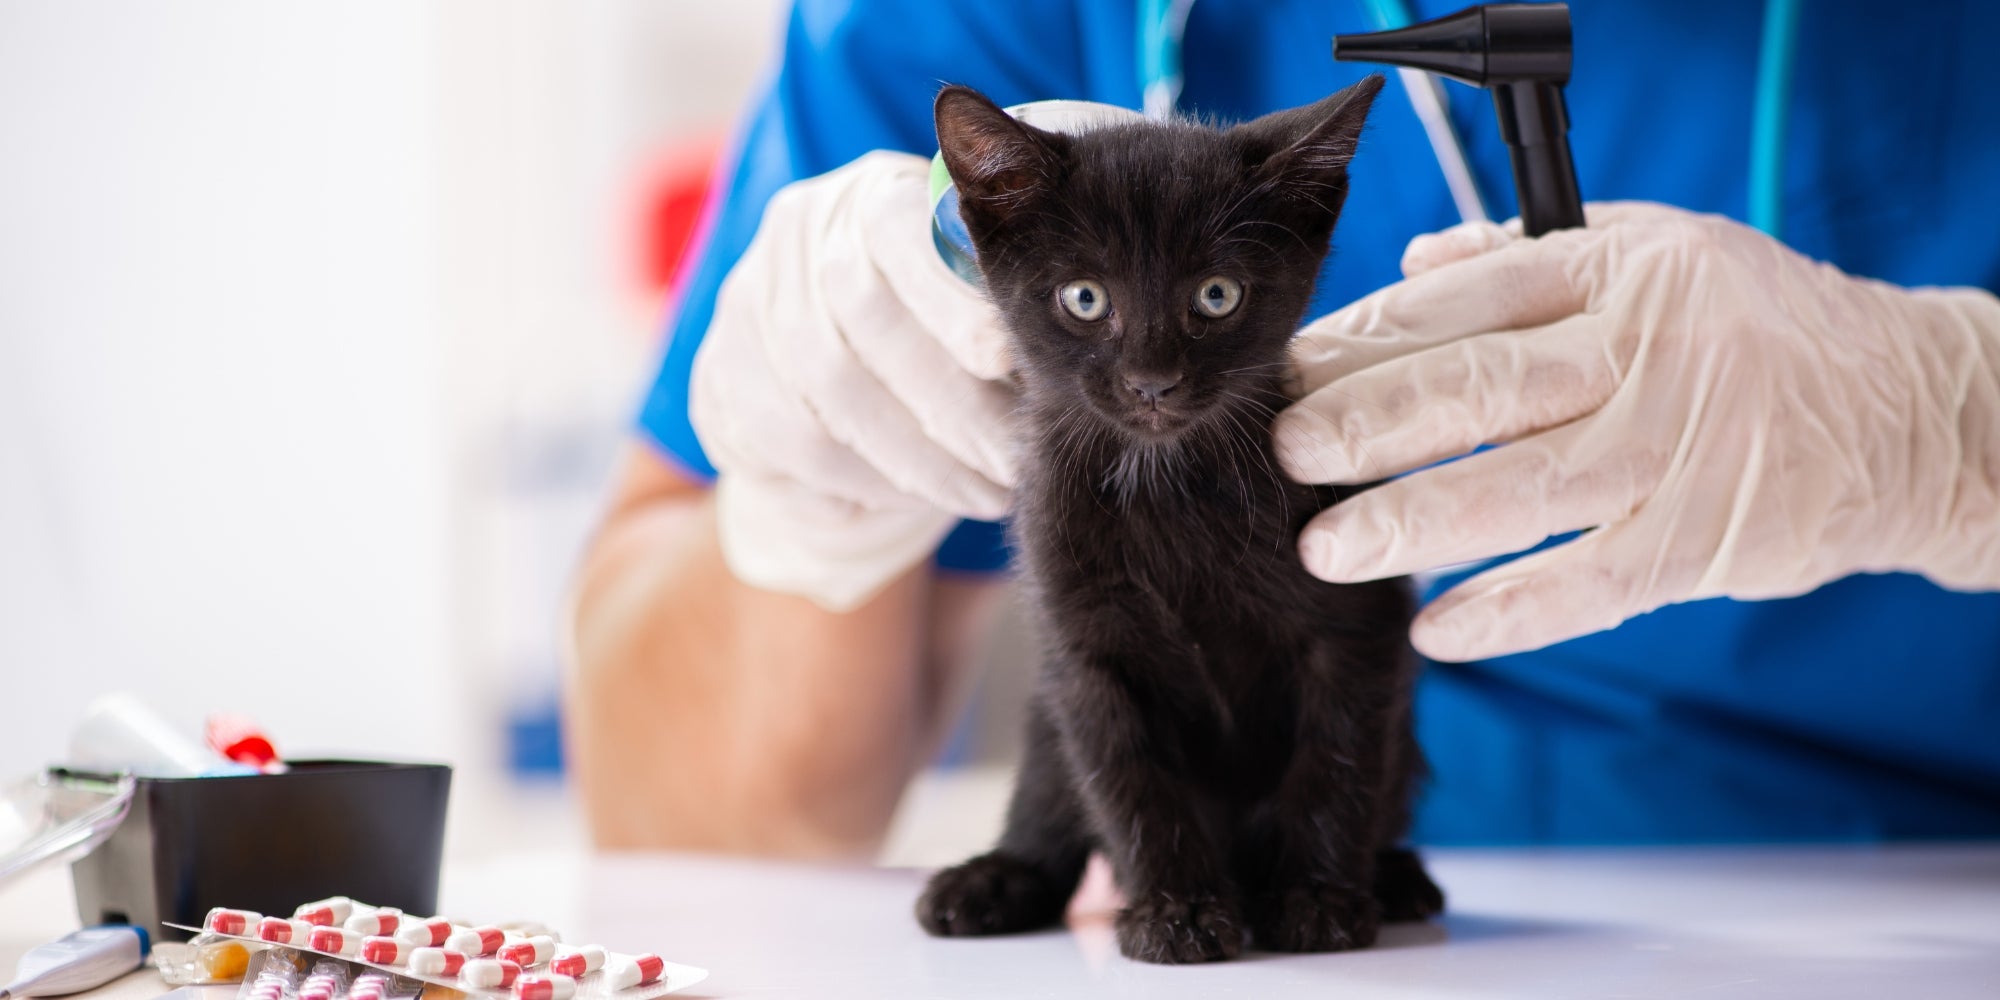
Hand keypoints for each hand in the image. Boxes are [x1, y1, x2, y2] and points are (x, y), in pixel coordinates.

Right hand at [690, 151, 1017, 610]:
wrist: (829, 356)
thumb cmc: (935, 318)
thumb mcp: (973, 291)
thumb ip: (1002, 306)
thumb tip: (1058, 367)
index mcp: (870, 194)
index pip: (899, 233)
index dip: (951, 298)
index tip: (1006, 359)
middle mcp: (799, 235)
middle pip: (866, 320)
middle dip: (952, 404)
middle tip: (1013, 461)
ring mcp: (751, 303)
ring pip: (830, 389)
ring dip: (918, 456)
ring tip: (986, 492)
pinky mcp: (722, 373)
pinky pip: (797, 441)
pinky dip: (868, 477)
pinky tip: (924, 497)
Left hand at [1276, 202, 1999, 660]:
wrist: (1910, 411)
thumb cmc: (1761, 328)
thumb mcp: (1660, 253)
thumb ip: (1532, 259)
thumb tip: (1417, 261)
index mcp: (1621, 271)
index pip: (1465, 301)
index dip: (1367, 338)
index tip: (1293, 371)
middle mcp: (1647, 353)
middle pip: (1480, 387)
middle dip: (1368, 422)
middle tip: (1285, 452)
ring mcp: (1677, 451)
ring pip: (1522, 489)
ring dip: (1413, 523)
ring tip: (1326, 549)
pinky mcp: (1704, 542)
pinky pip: (1591, 585)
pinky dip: (1512, 611)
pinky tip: (1438, 629)